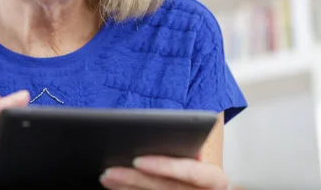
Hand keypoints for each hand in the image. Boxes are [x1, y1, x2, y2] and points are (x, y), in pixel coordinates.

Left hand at [100, 154, 229, 189]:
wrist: (204, 184)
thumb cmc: (199, 161)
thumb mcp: (199, 152)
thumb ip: (187, 145)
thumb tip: (161, 136)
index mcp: (214, 179)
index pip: (192, 172)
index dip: (165, 166)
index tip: (138, 160)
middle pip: (165, 188)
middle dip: (134, 178)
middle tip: (110, 169)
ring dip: (125, 187)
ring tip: (106, 175)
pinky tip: (114, 187)